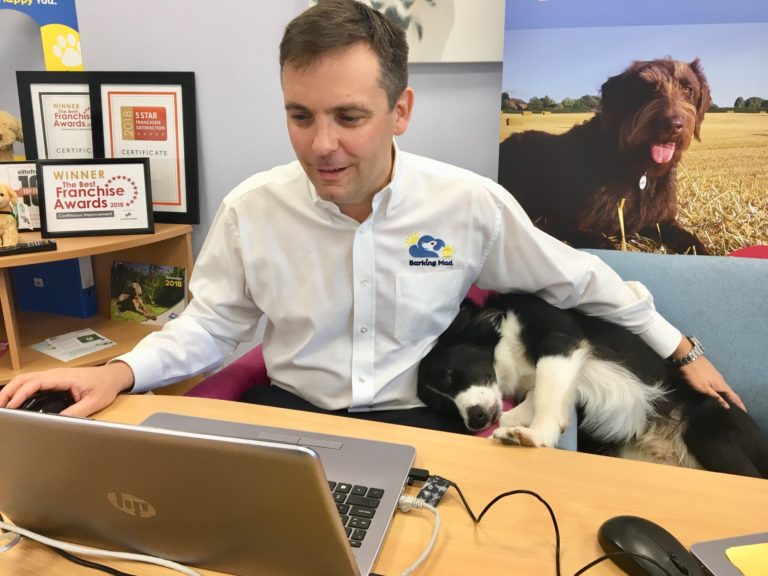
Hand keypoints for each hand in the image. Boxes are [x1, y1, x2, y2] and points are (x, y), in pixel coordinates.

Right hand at [0, 362, 134, 416]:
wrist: (114, 376)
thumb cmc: (105, 387)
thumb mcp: (94, 402)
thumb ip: (76, 412)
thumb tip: (56, 422)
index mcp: (63, 377)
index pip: (35, 382)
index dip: (21, 394)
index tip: (11, 407)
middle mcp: (55, 374)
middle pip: (24, 379)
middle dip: (8, 392)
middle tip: (0, 408)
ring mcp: (53, 376)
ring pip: (26, 380)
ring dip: (11, 391)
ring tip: (2, 406)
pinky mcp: (53, 381)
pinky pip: (32, 383)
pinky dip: (19, 390)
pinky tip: (14, 402)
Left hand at [680, 356, 745, 411]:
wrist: (688, 357)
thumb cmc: (695, 374)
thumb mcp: (704, 388)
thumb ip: (715, 397)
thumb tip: (727, 406)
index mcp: (721, 385)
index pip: (734, 396)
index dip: (739, 404)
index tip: (745, 411)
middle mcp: (721, 379)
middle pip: (729, 392)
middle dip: (733, 400)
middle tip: (736, 409)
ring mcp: (715, 374)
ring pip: (723, 387)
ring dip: (726, 395)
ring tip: (727, 403)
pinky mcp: (709, 372)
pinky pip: (717, 383)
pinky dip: (720, 389)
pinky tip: (717, 392)